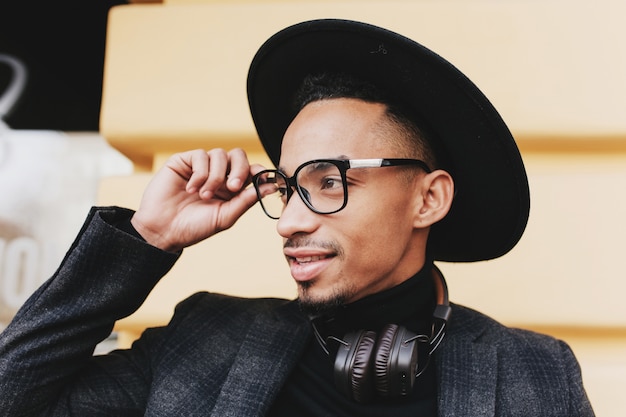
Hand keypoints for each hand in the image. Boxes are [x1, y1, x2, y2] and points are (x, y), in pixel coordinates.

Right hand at [131, 148, 263, 251]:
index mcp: (231, 187)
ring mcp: (201, 166)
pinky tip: (191, 189)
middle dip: (240, 169)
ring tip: (204, 195)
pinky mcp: (184, 161)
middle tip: (233, 187)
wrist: (163, 230)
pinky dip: (200, 173)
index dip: (258, 171)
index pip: (250, 170)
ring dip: (216, 177)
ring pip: (220, 155)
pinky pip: (200, 156)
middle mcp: (218, 174)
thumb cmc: (194, 227)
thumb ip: (246, 200)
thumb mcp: (225, 216)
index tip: (263, 179)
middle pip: (238, 155)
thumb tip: (270, 186)